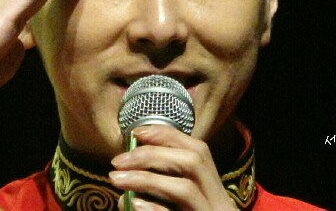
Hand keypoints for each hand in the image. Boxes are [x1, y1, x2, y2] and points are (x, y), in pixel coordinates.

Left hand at [109, 125, 236, 210]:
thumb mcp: (182, 209)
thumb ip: (163, 192)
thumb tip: (126, 173)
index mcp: (215, 193)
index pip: (197, 150)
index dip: (168, 136)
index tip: (138, 132)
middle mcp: (219, 204)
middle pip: (194, 162)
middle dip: (153, 154)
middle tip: (118, 160)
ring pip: (185, 188)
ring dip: (147, 178)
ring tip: (116, 179)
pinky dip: (154, 209)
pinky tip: (132, 205)